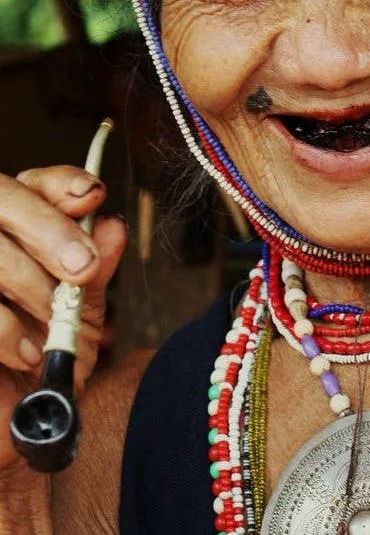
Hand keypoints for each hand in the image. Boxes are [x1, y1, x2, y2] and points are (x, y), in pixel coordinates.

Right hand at [0, 166, 126, 472]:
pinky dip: (4, 327)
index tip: (91, 197)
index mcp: (17, 233)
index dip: (60, 182)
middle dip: (48, 228)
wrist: (19, 435)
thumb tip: (111, 224)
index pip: (31, 183)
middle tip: (81, 267)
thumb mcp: (80, 314)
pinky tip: (28, 352)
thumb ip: (95, 269)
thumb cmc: (45, 366)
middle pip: (2, 197)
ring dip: (28, 281)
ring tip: (52, 321)